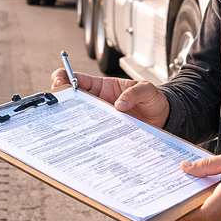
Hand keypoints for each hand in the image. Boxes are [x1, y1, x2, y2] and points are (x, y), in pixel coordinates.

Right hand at [51, 68, 169, 128]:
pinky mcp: (106, 132)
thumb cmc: (153, 99)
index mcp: (102, 86)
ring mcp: (100, 118)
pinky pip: (92, 135)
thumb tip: (119, 104)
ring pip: (78, 119)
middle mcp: (98, 102)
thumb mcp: (147, 90)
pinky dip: (87, 138)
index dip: (63, 77)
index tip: (58, 82)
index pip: (77, 79)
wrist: (163, 118)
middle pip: (72, 101)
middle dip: (60, 102)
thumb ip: (134, 93)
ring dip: (71, 122)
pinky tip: (84, 142)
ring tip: (68, 126)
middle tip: (57, 107)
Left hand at [178, 151, 220, 220]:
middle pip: (206, 214)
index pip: (203, 213)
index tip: (176, 209)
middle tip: (192, 190)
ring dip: (211, 204)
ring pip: (216, 215)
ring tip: (214, 187)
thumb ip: (207, 166)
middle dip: (198, 203)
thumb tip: (187, 168)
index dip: (187, 214)